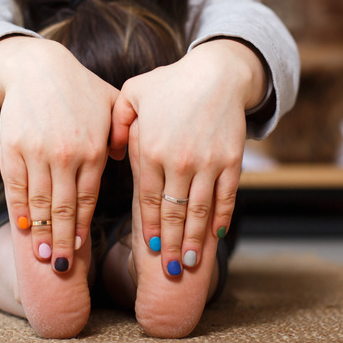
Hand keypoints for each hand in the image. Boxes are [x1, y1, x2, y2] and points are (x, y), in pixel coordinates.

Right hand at [0, 36, 118, 272]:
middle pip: (64, 208)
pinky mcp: (12, 147)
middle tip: (61, 266)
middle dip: (62, 240)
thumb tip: (131, 159)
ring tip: (42, 255)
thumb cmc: (79, 88)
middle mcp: (65, 154)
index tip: (80, 248)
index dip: (83, 226)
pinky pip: (15, 186)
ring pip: (39, 202)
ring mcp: (36, 152)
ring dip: (41, 232)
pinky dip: (19, 209)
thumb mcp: (110, 105)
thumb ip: (124, 132)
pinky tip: (23, 227)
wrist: (36, 67)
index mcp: (93, 148)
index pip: (88, 198)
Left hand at [110, 38, 266, 275]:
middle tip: (170, 270)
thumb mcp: (133, 93)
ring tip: (192, 263)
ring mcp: (208, 162)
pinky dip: (222, 218)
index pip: (149, 199)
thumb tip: (111, 152)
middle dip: (172, 244)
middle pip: (175, 213)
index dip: (150, 227)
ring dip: (196, 240)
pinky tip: (217, 236)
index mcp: (151, 149)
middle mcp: (179, 161)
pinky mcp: (232, 160)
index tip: (149, 249)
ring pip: (200, 211)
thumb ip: (116, 123)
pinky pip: (227, 197)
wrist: (217, 72)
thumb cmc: (171, 82)